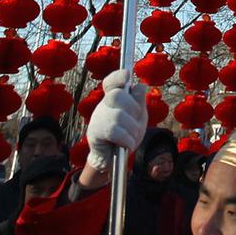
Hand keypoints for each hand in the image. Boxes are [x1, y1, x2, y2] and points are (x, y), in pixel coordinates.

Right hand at [84, 68, 146, 184]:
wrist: (115, 159)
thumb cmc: (127, 133)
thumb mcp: (138, 116)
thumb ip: (139, 101)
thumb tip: (141, 85)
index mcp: (114, 97)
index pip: (112, 81)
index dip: (118, 76)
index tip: (127, 75)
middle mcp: (103, 105)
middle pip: (116, 95)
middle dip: (133, 108)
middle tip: (136, 120)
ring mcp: (97, 118)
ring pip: (118, 116)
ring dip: (132, 129)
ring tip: (132, 137)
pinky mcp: (94, 133)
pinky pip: (114, 131)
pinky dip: (127, 139)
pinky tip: (128, 144)